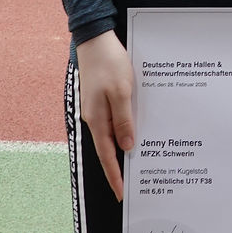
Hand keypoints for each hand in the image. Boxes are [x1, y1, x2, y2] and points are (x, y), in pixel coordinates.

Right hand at [75, 31, 135, 200]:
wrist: (95, 39)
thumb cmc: (109, 62)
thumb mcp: (121, 91)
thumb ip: (123, 120)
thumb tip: (126, 146)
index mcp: (97, 119)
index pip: (107, 155)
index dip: (114, 175)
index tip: (121, 193)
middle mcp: (94, 116)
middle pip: (108, 147)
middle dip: (119, 165)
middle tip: (131, 181)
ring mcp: (97, 106)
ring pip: (111, 132)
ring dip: (123, 145)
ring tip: (136, 159)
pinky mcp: (101, 96)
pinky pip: (113, 118)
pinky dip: (122, 127)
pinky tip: (133, 128)